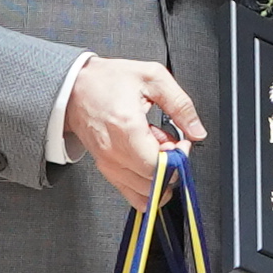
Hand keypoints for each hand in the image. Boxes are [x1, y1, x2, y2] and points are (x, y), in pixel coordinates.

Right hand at [64, 55, 206, 210]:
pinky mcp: (105, 169)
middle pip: (153, 182)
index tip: (182, 143)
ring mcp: (107, 164)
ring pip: (144, 193)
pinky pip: (132, 194)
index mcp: (126, 127)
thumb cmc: (107, 80)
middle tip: (173, 145)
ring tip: (158, 150)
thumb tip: (197, 131)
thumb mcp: (152, 77)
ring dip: (159, 176)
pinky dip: (147, 184)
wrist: (75, 87)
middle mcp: (114, 152)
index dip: (177, 159)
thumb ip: (180, 104)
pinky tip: (148, 161)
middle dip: (171, 167)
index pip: (157, 165)